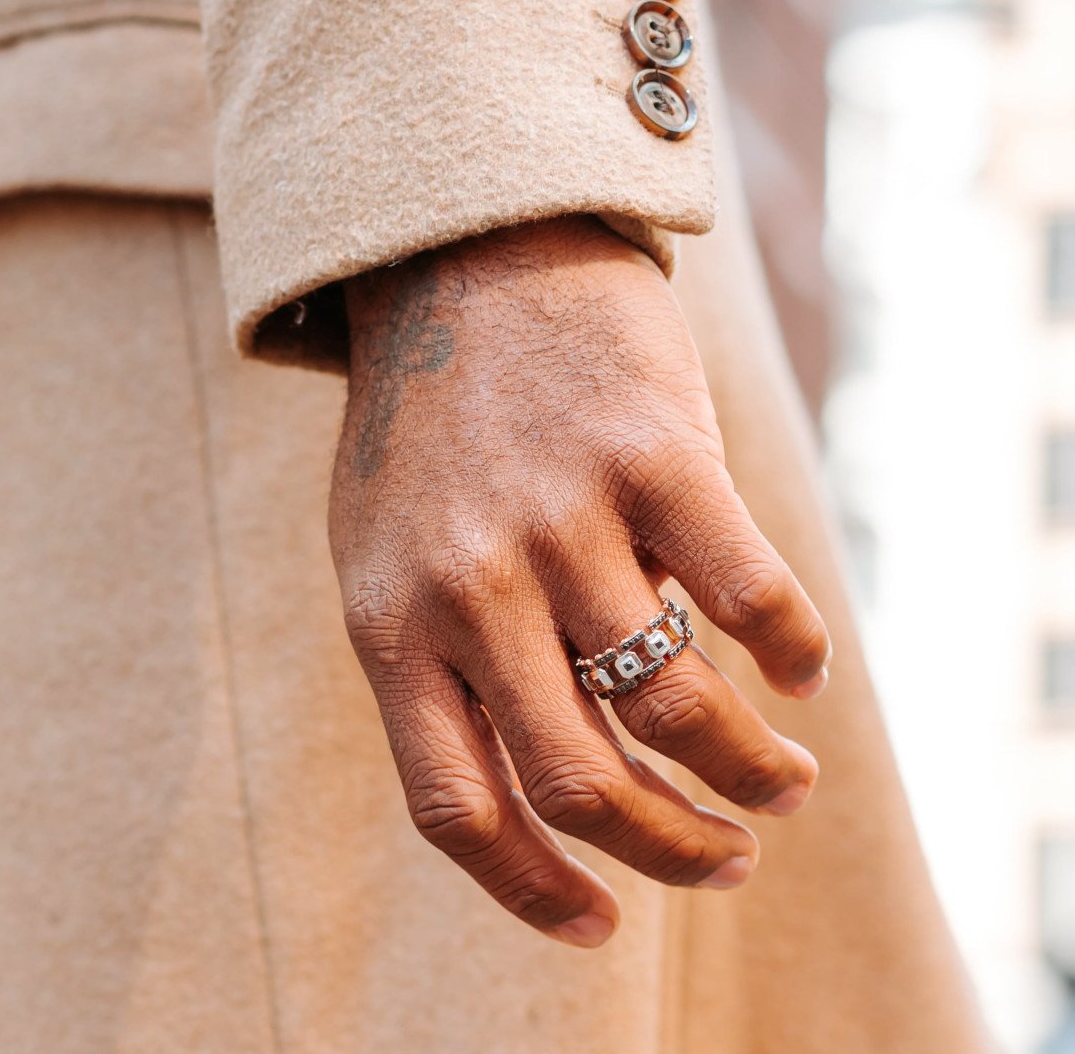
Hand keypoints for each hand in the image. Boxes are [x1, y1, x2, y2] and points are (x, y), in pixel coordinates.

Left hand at [330, 216, 829, 947]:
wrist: (457, 259)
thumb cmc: (427, 434)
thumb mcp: (386, 556)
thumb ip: (441, 669)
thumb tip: (552, 803)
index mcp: (390, 624)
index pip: (454, 806)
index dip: (531, 891)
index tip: (602, 927)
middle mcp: (468, 585)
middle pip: (582, 781)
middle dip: (671, 852)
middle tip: (727, 863)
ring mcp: (560, 519)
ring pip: (679, 705)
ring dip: (751, 773)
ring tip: (781, 784)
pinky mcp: (650, 452)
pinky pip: (748, 594)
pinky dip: (794, 654)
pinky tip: (801, 671)